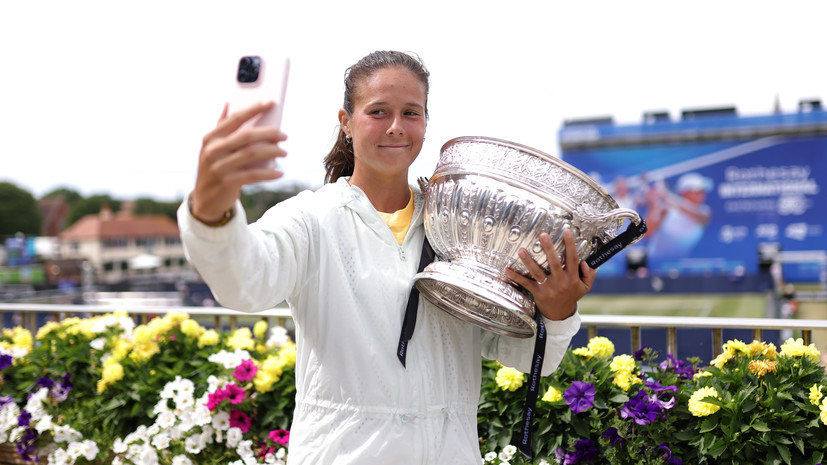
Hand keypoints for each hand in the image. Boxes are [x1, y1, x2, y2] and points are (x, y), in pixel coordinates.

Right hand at [191, 102, 287, 222]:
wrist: (205, 200)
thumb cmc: (214, 168)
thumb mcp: (213, 148)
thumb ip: (220, 126)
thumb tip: (228, 103)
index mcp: (211, 138)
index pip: (235, 118)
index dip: (254, 109)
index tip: (271, 103)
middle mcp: (213, 150)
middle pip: (247, 135)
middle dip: (269, 133)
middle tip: (284, 136)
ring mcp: (219, 167)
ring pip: (252, 154)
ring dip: (272, 152)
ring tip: (284, 152)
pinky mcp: (227, 183)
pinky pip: (253, 175)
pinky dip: (269, 173)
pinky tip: (279, 172)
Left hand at [504, 230, 596, 320]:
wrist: (560, 314)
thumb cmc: (571, 295)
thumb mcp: (585, 287)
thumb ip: (589, 273)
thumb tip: (585, 262)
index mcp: (572, 278)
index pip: (572, 259)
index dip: (570, 245)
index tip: (566, 232)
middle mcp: (560, 282)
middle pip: (554, 263)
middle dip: (548, 248)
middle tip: (543, 235)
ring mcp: (548, 288)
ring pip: (538, 273)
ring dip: (529, 261)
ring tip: (522, 250)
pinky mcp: (537, 293)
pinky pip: (526, 283)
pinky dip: (516, 277)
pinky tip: (507, 270)